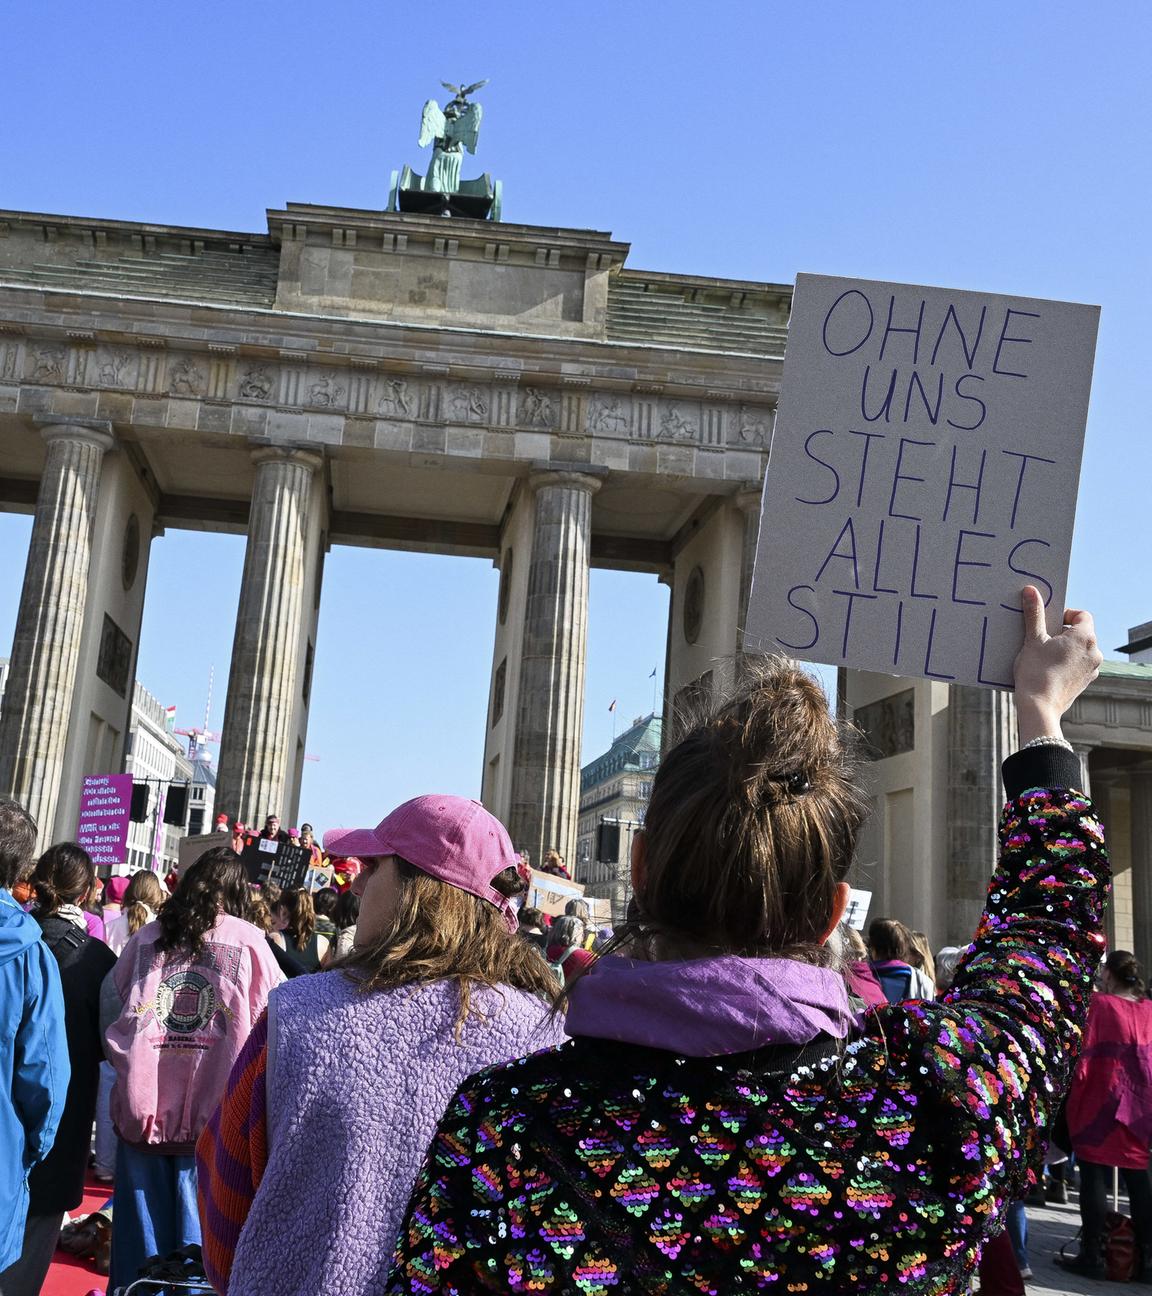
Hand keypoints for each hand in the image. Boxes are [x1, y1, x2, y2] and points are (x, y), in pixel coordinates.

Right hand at [1012, 586, 1102, 743]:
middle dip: (1062, 632)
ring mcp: (1092, 668)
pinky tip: (1048, 669)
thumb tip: (1031, 591)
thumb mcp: (1032, 640)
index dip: (1065, 615)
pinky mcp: (1086, 682)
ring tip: (1043, 655)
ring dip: (1064, 648)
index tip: (1049, 622)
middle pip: (1081, 632)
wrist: (1039, 707)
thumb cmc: (1036, 672)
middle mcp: (1095, 651)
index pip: (1082, 615)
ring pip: (1080, 650)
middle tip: (1042, 638)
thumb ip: (1035, 614)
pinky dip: (1066, 663)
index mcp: (1085, 637)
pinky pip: (1078, 665)